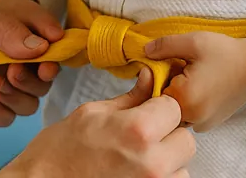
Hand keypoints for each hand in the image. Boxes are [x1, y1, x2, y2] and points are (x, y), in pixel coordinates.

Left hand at [0, 1, 51, 123]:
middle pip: (45, 76)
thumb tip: (43, 48)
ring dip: (18, 95)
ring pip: (30, 100)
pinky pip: (7, 117)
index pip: (49, 40)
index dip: (56, 48)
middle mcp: (9, 59)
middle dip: (36, 76)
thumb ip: (8, 30)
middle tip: (13, 71)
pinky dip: (0, 109)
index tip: (51, 53)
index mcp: (12, 32)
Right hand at [0, 69, 194, 177]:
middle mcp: (153, 162)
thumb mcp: (93, 112)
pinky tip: (136, 173)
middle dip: (169, 135)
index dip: (160, 107)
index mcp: (138, 130)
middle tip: (144, 136)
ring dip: (167, 161)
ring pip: (182, 167)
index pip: (174, 108)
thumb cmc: (59, 151)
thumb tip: (150, 77)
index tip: (149, 111)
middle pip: (186, 140)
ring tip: (138, 159)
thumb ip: (130, 98)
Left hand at [142, 31, 245, 131]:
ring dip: (177, 97)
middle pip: (162, 106)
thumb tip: (144, 51)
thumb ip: (165, 46)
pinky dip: (188, 104)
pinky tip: (201, 88)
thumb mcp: (194, 41)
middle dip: (167, 87)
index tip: (173, 65)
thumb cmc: (226, 53)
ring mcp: (200, 125)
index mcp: (184, 98)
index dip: (157, 76)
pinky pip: (186, 116)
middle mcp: (191, 118)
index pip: (152, 92)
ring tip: (194, 79)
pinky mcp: (208, 125)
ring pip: (174, 112)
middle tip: (184, 70)